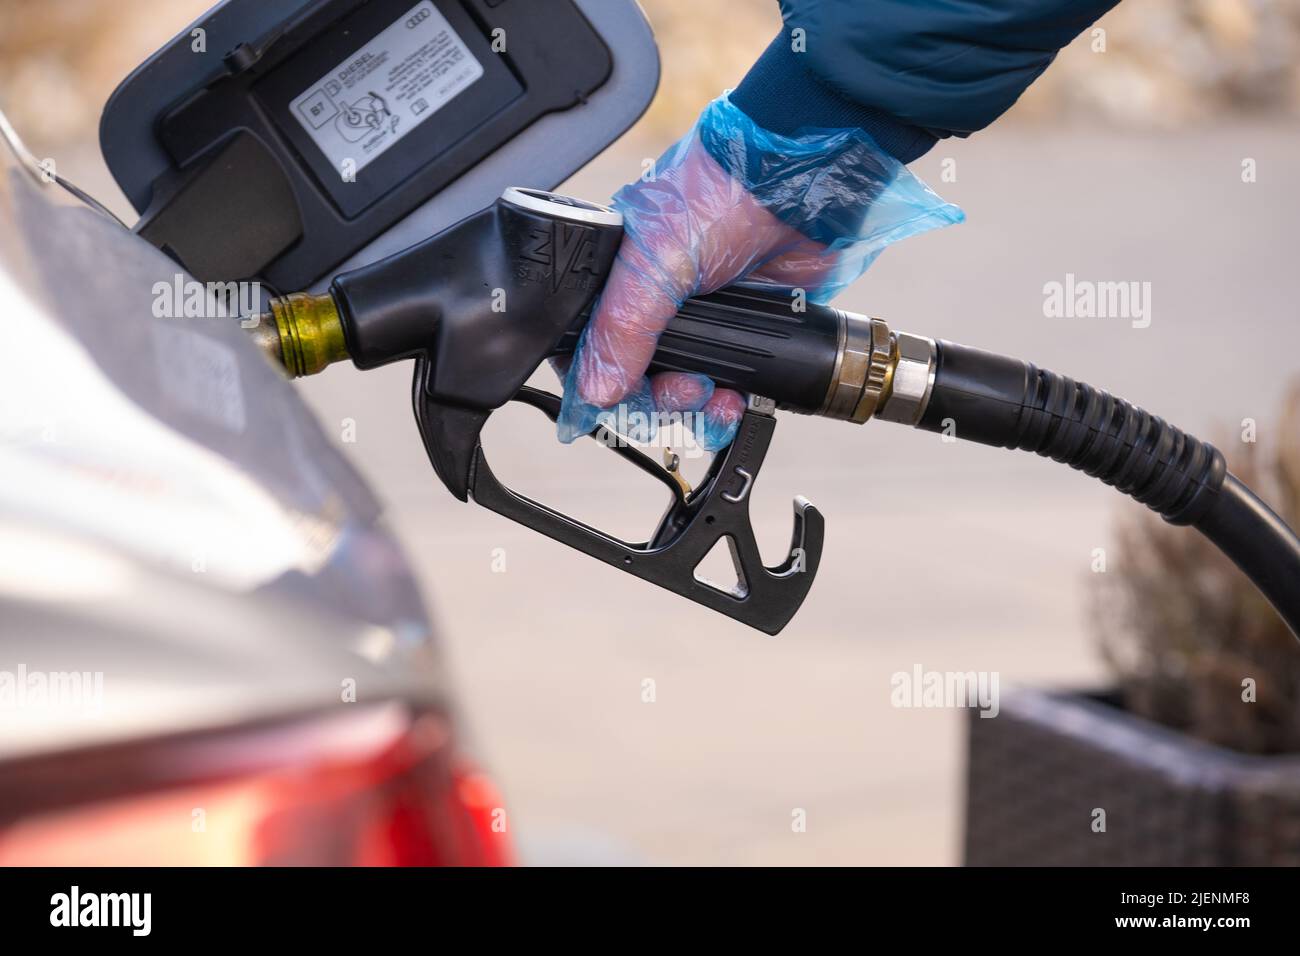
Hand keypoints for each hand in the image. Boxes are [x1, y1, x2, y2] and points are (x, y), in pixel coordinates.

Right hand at [556, 94, 962, 450]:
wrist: (802, 186)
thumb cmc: (722, 194)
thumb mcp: (656, 261)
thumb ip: (623, 328)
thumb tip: (595, 391)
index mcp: (620, 279)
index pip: (591, 348)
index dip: (601, 385)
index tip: (620, 404)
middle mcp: (657, 303)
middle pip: (638, 381)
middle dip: (661, 402)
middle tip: (689, 392)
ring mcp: (704, 320)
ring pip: (684, 391)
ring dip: (698, 412)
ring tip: (718, 403)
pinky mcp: (747, 332)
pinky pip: (730, 386)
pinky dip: (732, 404)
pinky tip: (740, 402)